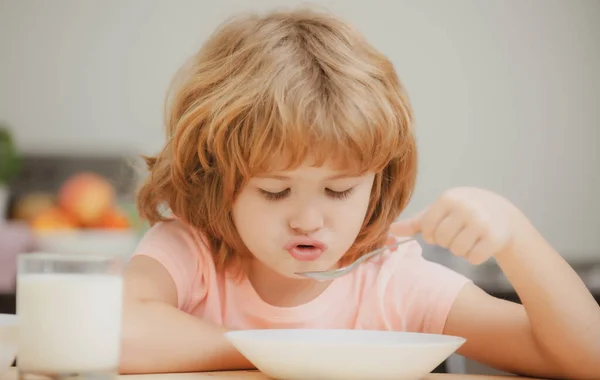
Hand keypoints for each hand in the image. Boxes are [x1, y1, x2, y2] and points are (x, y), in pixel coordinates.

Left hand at [390, 187, 525, 264]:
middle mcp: (465, 208)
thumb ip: (416, 222)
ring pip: (457, 251)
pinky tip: (480, 244)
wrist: (501, 212)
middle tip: (457, 233)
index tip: (441, 229)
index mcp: (448, 198)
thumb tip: (390, 231)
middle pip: (442, 241)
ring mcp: (481, 223)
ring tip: (469, 237)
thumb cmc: (462, 212)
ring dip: (460, 249)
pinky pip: (474, 258)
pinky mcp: (494, 238)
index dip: (432, 234)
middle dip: (447, 242)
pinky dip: (475, 256)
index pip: (427, 228)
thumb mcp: (439, 211)